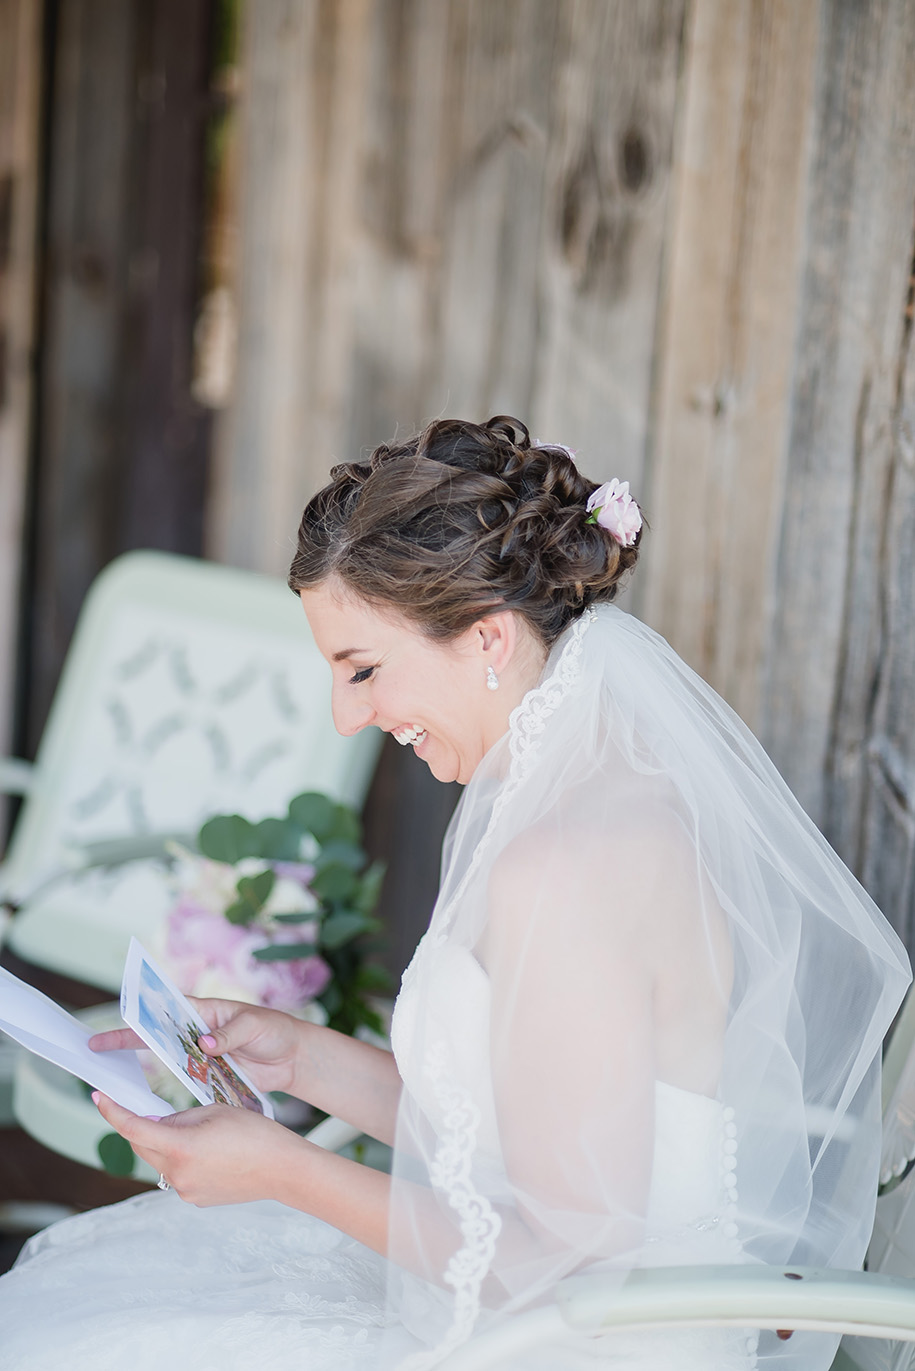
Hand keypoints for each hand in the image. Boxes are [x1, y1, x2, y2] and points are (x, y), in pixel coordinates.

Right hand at [89, 998, 305, 1094]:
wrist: (292, 1058)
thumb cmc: (273, 1031)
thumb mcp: (254, 1026)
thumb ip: (229, 1035)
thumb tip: (205, 1043)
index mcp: (204, 1011)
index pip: (168, 1008)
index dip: (143, 1011)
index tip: (119, 1015)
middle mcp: (196, 1032)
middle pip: (157, 1035)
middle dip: (127, 1039)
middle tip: (95, 1046)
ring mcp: (199, 1055)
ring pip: (165, 1060)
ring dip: (141, 1065)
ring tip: (111, 1073)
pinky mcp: (207, 1077)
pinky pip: (182, 1081)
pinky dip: (164, 1088)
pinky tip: (143, 1097)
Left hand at [92, 1091, 304, 1206]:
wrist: (282, 1169)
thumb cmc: (254, 1133)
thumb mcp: (214, 1111)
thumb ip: (179, 1117)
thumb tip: (156, 1124)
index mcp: (180, 1147)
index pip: (134, 1128)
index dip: (113, 1111)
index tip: (98, 1097)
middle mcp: (177, 1174)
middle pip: (143, 1146)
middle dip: (143, 1127)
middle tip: (156, 1109)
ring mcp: (185, 1191)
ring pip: (161, 1160)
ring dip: (166, 1144)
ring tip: (199, 1131)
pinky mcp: (195, 1199)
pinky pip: (178, 1174)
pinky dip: (182, 1159)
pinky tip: (209, 1151)